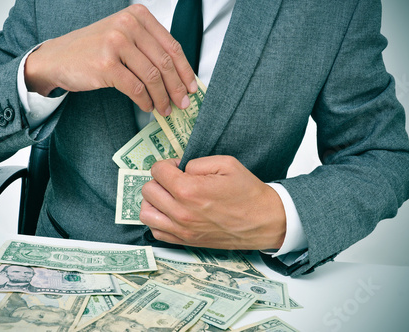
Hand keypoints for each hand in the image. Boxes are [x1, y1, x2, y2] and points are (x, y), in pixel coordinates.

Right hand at [24, 4, 196, 115]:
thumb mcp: (123, 37)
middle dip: (177, 87)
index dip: (185, 70)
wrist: (57, 58)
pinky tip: (147, 107)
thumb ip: (148, 48)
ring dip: (162, 98)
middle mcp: (127, 25)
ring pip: (152, 76)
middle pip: (164, 62)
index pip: (171, 45)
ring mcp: (116, 43)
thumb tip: (178, 75)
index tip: (192, 87)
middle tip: (182, 103)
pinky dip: (145, 101)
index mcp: (137, 16)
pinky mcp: (106, 64)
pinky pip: (136, 88)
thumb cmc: (92, 50)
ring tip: (164, 109)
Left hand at [140, 156, 286, 249]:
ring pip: (145, 212)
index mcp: (189, 190)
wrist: (263, 221)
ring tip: (167, 196)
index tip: (177, 167)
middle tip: (173, 180)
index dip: (167, 164)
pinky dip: (157, 219)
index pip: (157, 171)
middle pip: (148, 190)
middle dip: (159, 180)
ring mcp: (181, 230)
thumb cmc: (247, 193)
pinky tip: (170, 211)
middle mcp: (180, 212)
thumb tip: (179, 169)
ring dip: (153, 201)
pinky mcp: (185, 241)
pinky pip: (155, 231)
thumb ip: (196, 162)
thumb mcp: (226, 164)